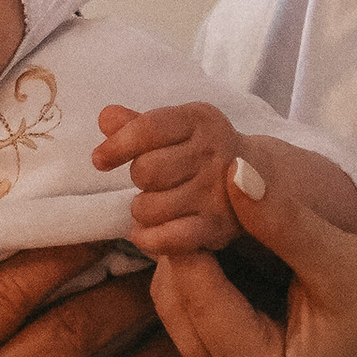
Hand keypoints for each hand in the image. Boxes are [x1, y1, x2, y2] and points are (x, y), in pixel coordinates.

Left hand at [97, 99, 241, 255]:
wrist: (256, 178)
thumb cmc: (198, 151)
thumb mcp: (174, 128)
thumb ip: (137, 123)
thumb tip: (105, 118)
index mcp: (199, 120)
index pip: (149, 129)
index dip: (117, 145)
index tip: (100, 160)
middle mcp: (212, 152)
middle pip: (146, 170)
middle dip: (137, 178)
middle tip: (148, 181)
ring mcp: (217, 191)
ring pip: (151, 207)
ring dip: (141, 209)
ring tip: (152, 204)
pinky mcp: (218, 226)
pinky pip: (170, 238)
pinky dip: (148, 239)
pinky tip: (143, 233)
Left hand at [147, 157, 356, 356]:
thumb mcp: (342, 260)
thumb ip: (282, 220)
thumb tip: (231, 170)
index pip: (193, 295)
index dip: (186, 232)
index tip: (191, 175)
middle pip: (175, 301)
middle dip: (183, 243)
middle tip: (200, 181)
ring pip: (183, 299)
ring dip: (193, 249)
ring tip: (212, 195)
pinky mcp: (247, 353)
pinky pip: (205, 300)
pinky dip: (210, 262)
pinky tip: (226, 221)